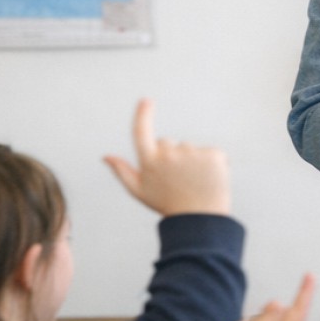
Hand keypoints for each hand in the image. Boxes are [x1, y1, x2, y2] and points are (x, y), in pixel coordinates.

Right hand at [103, 99, 230, 215]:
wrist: (200, 219)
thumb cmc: (167, 205)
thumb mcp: (139, 191)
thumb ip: (122, 171)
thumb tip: (105, 156)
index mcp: (150, 161)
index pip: (142, 131)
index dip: (143, 115)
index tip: (146, 101)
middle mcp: (170, 153)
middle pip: (168, 143)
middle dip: (171, 156)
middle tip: (177, 180)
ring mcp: (193, 152)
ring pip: (189, 149)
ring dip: (192, 162)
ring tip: (193, 183)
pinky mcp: (213, 154)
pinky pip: (210, 153)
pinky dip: (211, 164)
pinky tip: (208, 180)